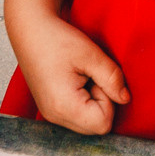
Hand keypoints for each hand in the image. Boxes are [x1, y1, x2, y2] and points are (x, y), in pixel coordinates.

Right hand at [6, 6, 127, 133]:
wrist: (29, 29)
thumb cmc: (56, 39)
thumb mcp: (91, 55)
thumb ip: (112, 79)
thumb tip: (125, 99)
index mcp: (63, 106)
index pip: (103, 123)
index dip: (108, 100)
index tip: (96, 78)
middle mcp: (54, 116)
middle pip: (95, 127)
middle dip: (101, 103)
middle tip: (88, 76)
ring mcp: (50, 114)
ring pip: (87, 122)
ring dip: (92, 101)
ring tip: (80, 77)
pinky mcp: (50, 108)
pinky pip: (76, 115)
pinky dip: (82, 101)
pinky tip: (74, 81)